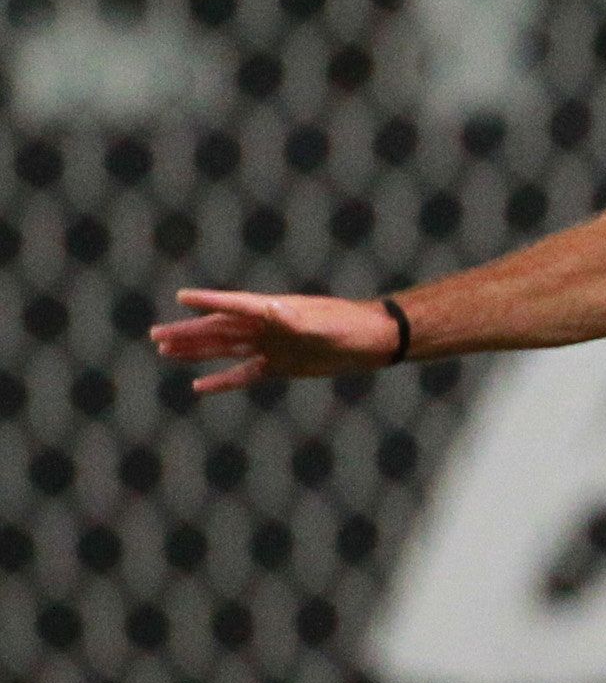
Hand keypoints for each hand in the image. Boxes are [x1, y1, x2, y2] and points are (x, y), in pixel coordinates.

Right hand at [150, 289, 400, 393]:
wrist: (373, 342)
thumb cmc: (350, 326)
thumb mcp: (322, 323)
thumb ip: (295, 319)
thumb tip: (271, 309)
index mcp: (273, 310)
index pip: (233, 304)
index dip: (209, 301)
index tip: (182, 297)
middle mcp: (266, 327)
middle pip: (218, 329)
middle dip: (187, 332)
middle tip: (154, 335)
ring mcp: (271, 347)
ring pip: (225, 350)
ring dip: (196, 351)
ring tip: (164, 351)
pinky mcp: (280, 367)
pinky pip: (244, 374)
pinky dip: (222, 380)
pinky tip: (199, 385)